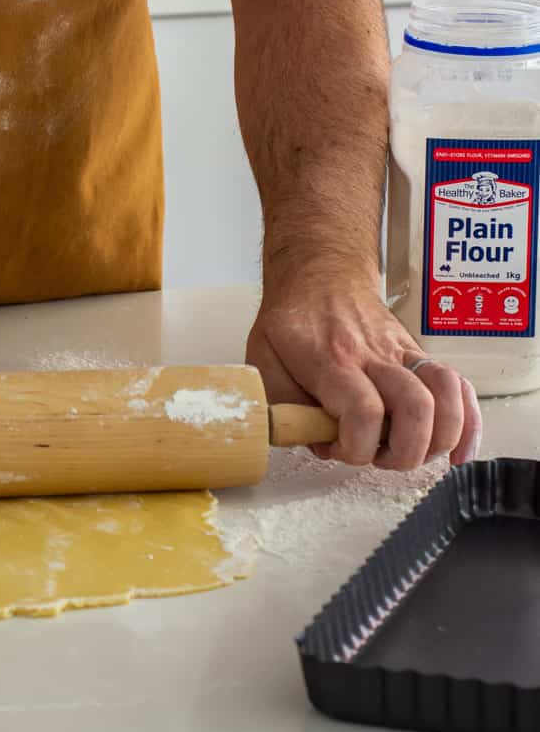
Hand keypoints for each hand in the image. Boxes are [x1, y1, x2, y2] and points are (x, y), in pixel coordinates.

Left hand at [246, 281, 481, 471]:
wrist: (319, 275)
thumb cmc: (291, 321)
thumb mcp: (263, 361)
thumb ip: (282, 407)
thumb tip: (313, 442)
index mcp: (332, 361)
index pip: (363, 413)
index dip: (356, 448)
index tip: (337, 449)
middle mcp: (375, 356)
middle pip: (415, 408)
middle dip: (404, 452)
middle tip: (380, 457)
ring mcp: (403, 354)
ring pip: (445, 395)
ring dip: (438, 439)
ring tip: (413, 452)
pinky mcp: (419, 355)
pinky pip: (459, 386)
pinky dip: (468, 422)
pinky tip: (458, 451)